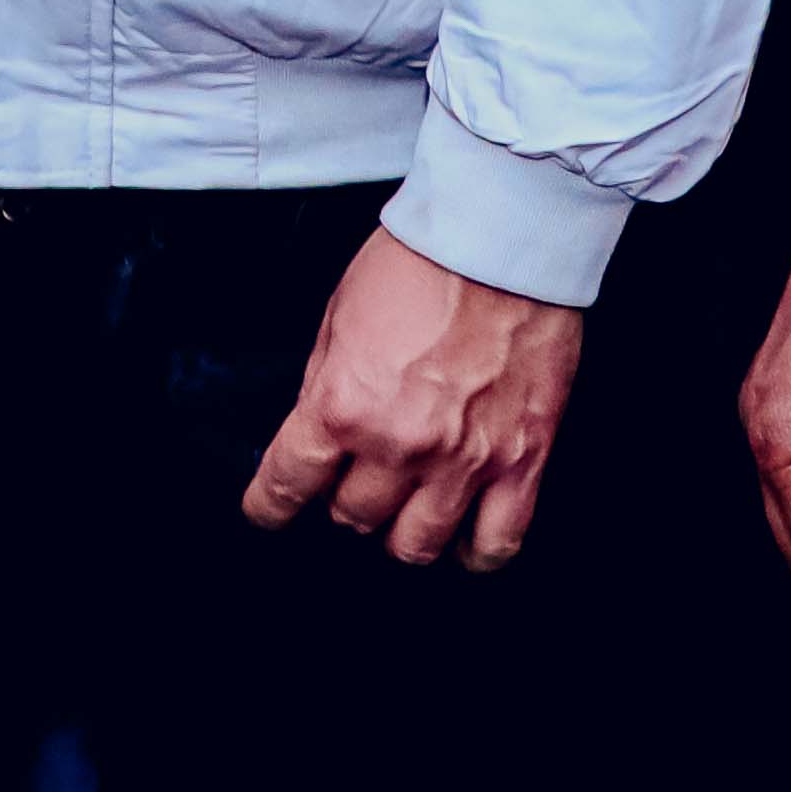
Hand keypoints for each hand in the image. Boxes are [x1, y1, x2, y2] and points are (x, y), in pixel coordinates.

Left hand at [243, 226, 590, 569]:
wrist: (502, 238)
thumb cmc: (420, 261)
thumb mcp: (337, 316)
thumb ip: (323, 385)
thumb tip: (315, 435)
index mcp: (342, 405)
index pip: (286, 486)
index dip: (268, 506)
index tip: (267, 511)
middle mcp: (399, 444)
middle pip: (353, 517)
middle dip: (344, 500)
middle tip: (354, 479)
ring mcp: (465, 461)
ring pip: (417, 545)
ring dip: (400, 531)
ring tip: (404, 507)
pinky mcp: (522, 461)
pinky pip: (496, 544)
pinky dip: (474, 553)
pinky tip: (462, 538)